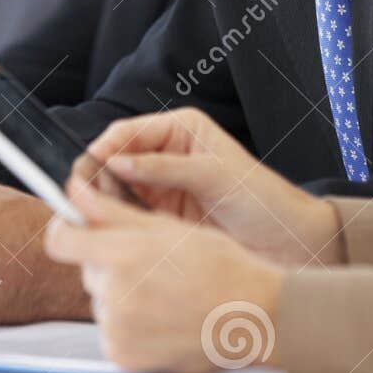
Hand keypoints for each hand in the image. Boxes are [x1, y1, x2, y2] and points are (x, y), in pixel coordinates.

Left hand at [44, 177, 284, 372]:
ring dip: (120, 296)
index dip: (66, 230)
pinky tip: (161, 318)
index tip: (76, 229)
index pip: (59, 241)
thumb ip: (109, 210)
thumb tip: (73, 189)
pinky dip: (128, 327)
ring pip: (100, 302)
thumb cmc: (218, 265)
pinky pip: (110, 334)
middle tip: (148, 264)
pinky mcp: (124, 357)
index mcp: (121, 255)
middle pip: (86, 271)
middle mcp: (114, 294)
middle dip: (108, 264)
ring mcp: (117, 330)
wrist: (252, 314)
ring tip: (162, 293)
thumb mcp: (165, 226)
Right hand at [75, 108, 339, 265]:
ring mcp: (162, 187)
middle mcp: (166, 154)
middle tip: (81, 206)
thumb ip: (164, 168)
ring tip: (95, 223)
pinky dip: (117, 224)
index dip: (101, 151)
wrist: (291, 243)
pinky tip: (114, 235)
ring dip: (103, 205)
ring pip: (116, 191)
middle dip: (95, 181)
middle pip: (114, 161)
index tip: (83, 173)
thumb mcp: (214, 176)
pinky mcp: (163, 217)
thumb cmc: (263, 200)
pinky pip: (129, 216)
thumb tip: (116, 163)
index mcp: (180, 130)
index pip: (126, 133)